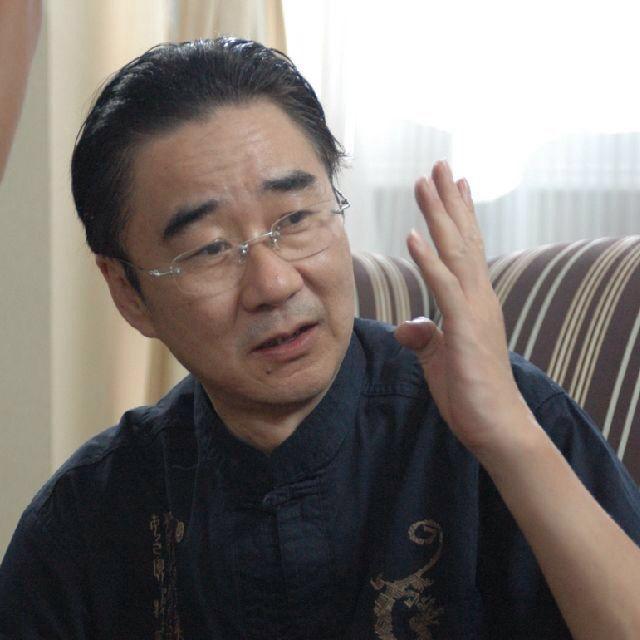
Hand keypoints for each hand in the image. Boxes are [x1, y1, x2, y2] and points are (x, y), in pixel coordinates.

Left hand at [395, 161, 528, 453]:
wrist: (495, 426)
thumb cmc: (470, 393)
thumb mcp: (440, 359)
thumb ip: (425, 338)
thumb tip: (407, 327)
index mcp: (473, 301)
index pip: (465, 249)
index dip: (457, 216)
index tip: (451, 185)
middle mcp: (479, 297)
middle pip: (461, 239)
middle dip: (448, 201)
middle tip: (439, 165)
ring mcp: (474, 310)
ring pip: (455, 252)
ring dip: (439, 215)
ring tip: (426, 181)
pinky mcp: (465, 328)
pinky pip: (445, 287)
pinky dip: (429, 260)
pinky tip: (415, 235)